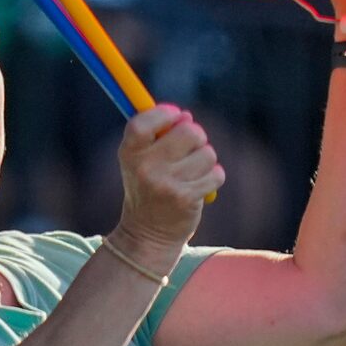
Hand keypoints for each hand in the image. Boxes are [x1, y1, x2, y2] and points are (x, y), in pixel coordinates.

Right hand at [112, 104, 222, 256]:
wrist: (147, 232)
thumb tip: (187, 117)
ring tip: (191, 173)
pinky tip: (199, 186)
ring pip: (207, 153)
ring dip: (205, 160)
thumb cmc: (149, 186)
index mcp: (129, 152)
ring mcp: (166, 183)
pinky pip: (216, 174)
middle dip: (196, 136)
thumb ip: (159, 134)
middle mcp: (145, 166)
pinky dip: (213, 177)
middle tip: (190, 148)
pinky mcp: (186, 198)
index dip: (164, 113)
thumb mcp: (142, 159)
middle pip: (189, 132)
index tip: (176, 116)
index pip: (143, 122)